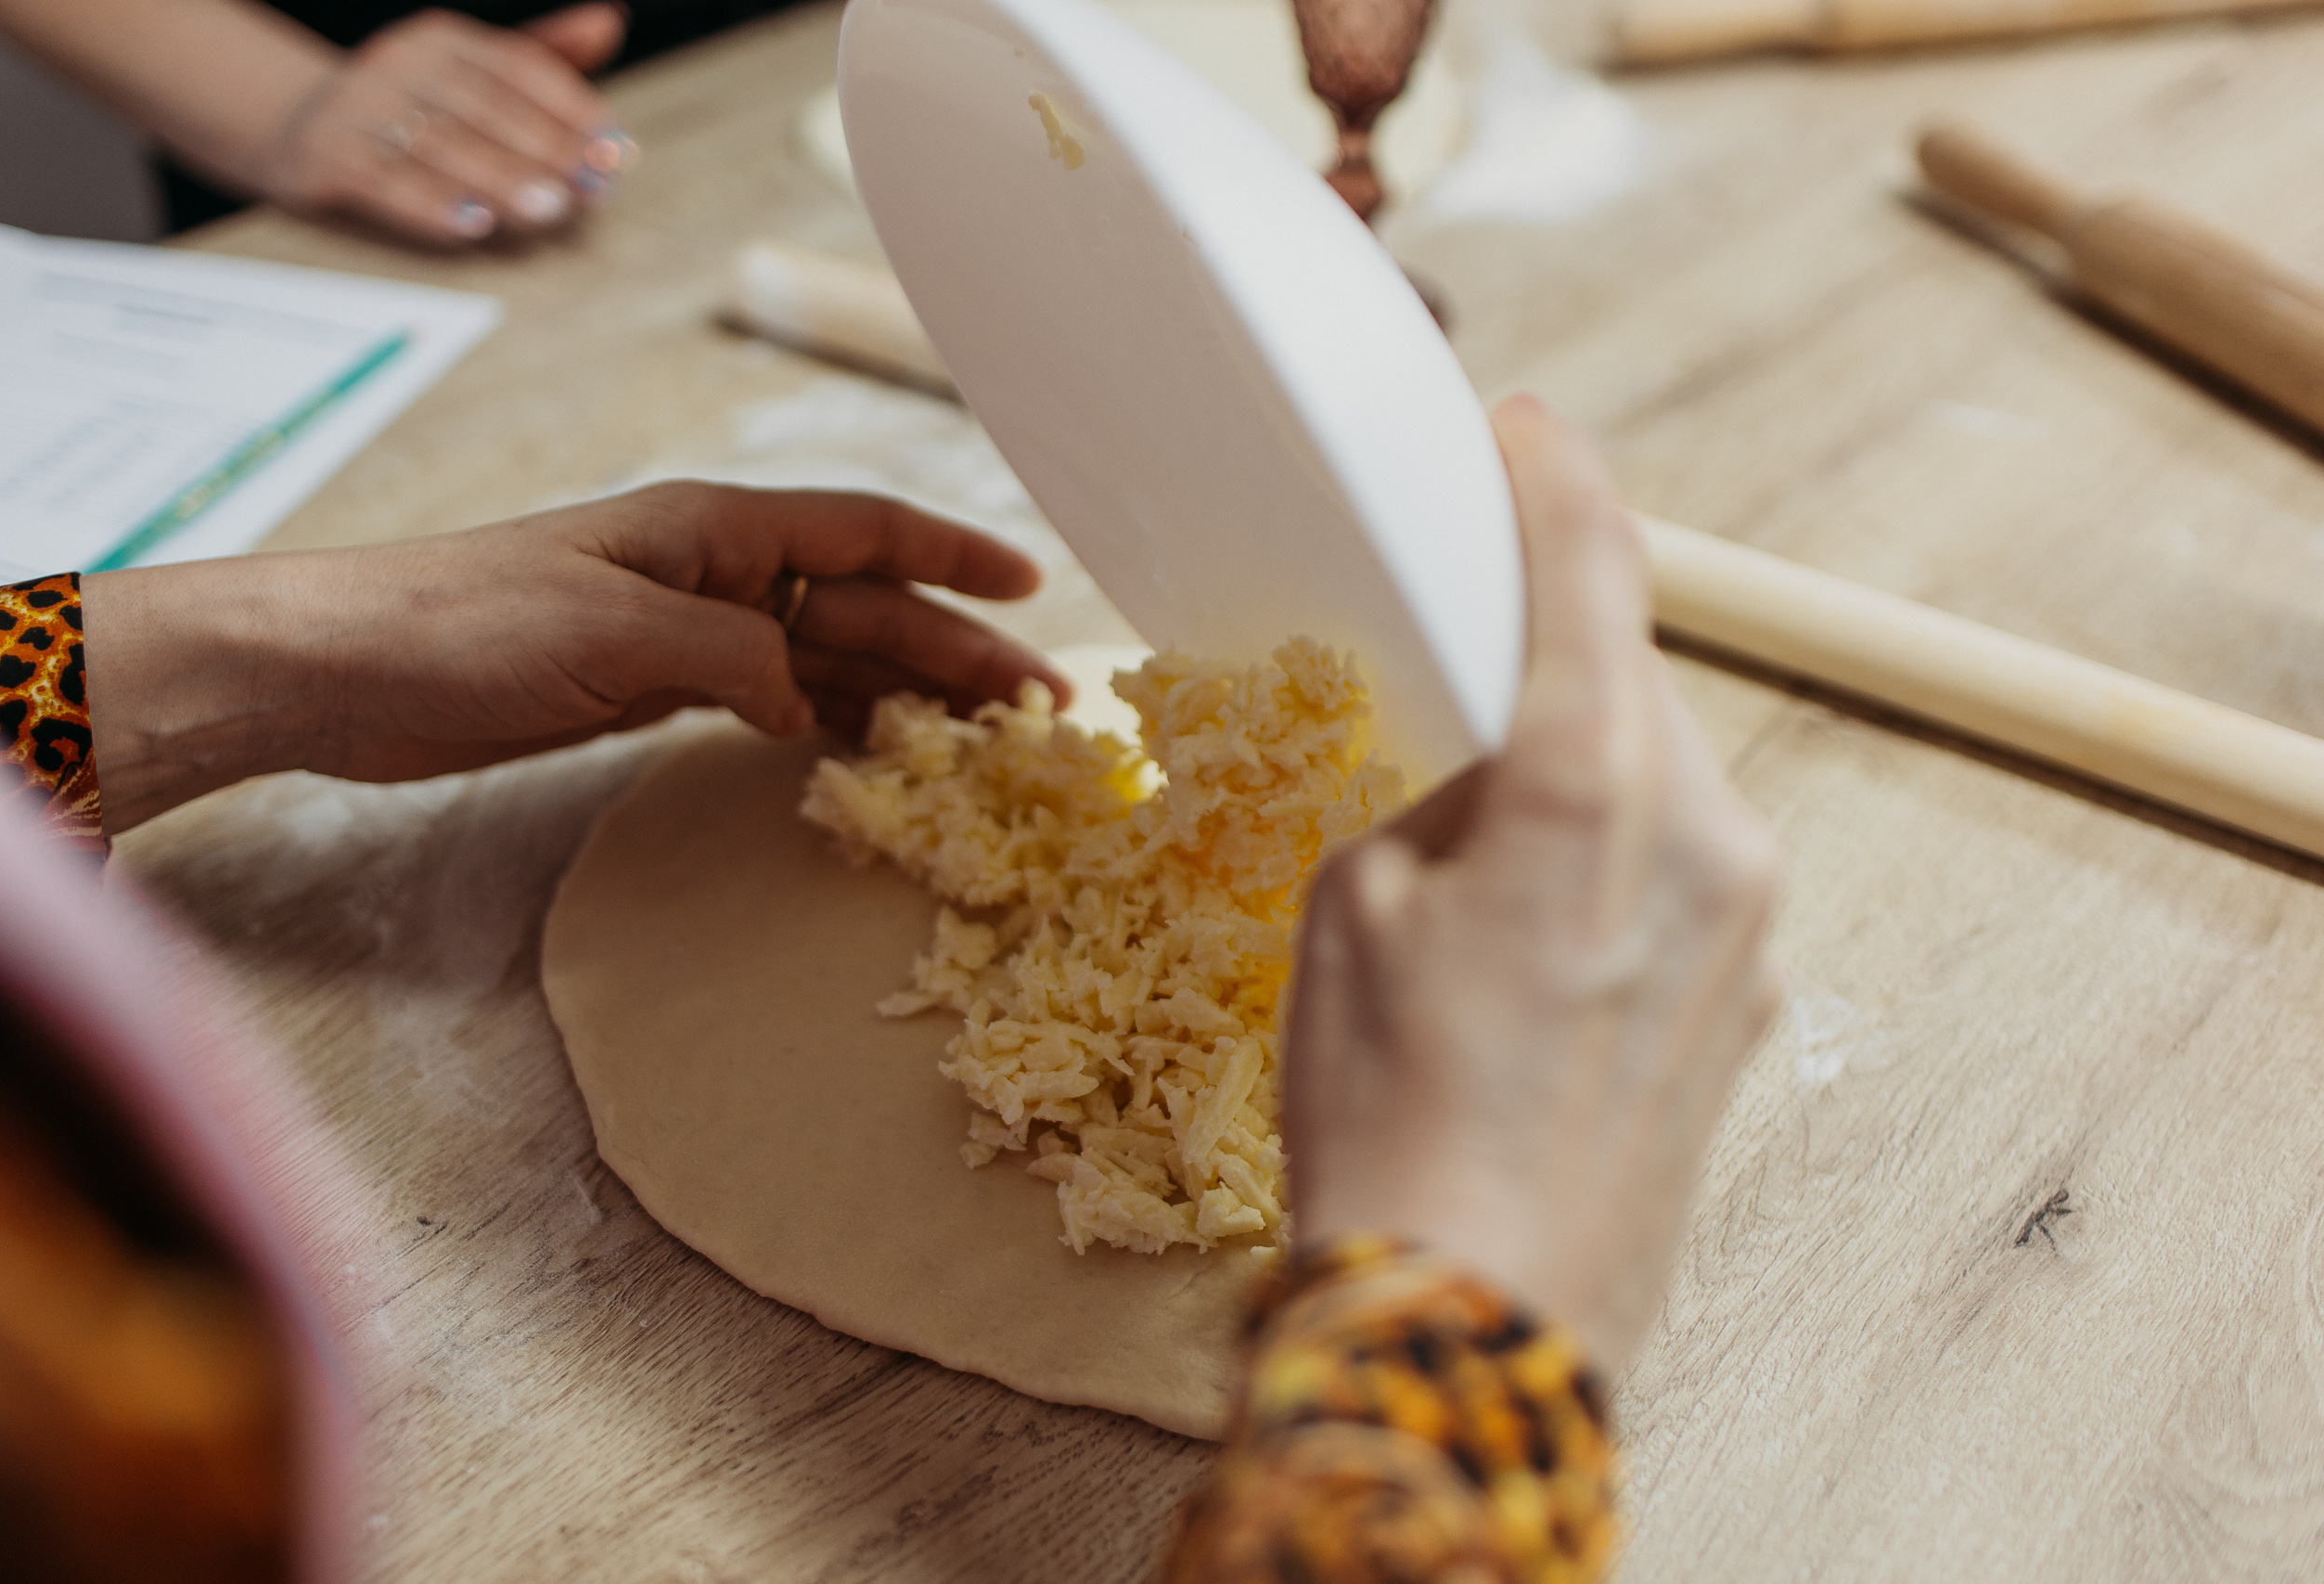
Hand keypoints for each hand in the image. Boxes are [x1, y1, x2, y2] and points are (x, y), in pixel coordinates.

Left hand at [83, 481, 1066, 833]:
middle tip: (1040, 709)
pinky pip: (773, 701)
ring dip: (905, 694)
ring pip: (827, 659)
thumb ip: (730, 657)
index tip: (1031, 587)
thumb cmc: (465, 625)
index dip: (951, 558)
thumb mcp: (612, 631)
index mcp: (711, 531)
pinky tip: (872, 755)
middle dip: (954, 650)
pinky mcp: (652, 688)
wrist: (342, 671)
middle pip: (862, 607)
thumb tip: (808, 700)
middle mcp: (713, 573)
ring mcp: (686, 632)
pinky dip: (829, 725)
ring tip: (985, 742)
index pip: (862, 532)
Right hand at [258, 4, 633, 244]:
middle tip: (590, 189)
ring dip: (498, 179)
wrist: (294, 128)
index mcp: (442, 40)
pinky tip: (472, 225)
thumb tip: (610, 20)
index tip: (614, 149)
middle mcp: (398, 63)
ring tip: (549, 208)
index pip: (514, 67)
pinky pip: (383, 182)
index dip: (569, 108)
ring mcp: (357, 108)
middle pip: (481, 107)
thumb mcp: (472, 76)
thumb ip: (543, 57)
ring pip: (436, 145)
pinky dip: (430, 205)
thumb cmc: (408, 110)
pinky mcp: (324, 157)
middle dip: (543, 150)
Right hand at [1283, 396, 1783, 1377]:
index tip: (1529, 428)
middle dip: (1547, 659)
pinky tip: (1531, 933)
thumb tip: (1477, 782)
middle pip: (1631, 680)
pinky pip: (1683, 874)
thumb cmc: (1390, 1119)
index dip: (1555, 478)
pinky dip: (1615, 860)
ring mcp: (1748, 928)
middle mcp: (1706, 839)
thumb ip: (1433, 797)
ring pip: (1661, 779)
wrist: (1477, 1317)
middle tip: (1459, 661)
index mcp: (1595, 788)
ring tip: (1479, 841)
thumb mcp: (1352, 908)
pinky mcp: (1751, 1002)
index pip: (1593, 571)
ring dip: (1581, 770)